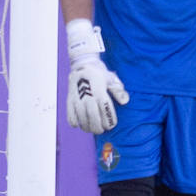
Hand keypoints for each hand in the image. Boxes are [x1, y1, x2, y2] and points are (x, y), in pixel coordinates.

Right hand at [64, 19, 127, 133]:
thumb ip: (118, 91)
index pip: (106, 112)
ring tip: (92, 129)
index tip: (111, 126)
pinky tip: (79, 123)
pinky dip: (75, 123)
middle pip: (94, 119)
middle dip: (99, 128)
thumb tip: (125, 101)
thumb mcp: (111, 79)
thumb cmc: (99, 74)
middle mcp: (88, 97)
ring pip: (82, 120)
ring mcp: (78, 100)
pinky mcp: (70, 101)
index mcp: (100, 92)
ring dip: (88, 128)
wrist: (81, 65)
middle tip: (101, 130)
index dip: (109, 122)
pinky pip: (70, 117)